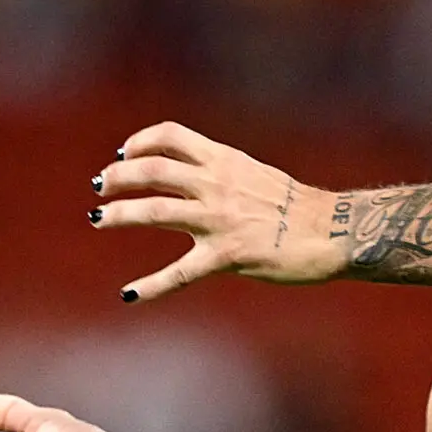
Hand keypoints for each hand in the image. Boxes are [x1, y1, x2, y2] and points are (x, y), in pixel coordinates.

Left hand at [91, 122, 345, 302]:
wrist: (332, 231)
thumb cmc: (297, 208)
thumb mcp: (256, 175)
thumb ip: (223, 173)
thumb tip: (195, 174)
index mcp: (225, 160)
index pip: (170, 136)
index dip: (139, 142)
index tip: (123, 154)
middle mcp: (217, 185)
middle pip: (152, 170)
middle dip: (118, 177)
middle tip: (100, 187)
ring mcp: (220, 220)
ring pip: (155, 211)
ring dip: (120, 213)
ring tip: (98, 218)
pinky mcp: (227, 256)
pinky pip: (179, 273)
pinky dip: (150, 285)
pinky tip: (129, 295)